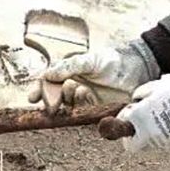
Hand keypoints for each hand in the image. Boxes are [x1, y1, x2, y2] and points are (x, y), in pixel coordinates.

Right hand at [29, 41, 159, 112]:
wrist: (137, 68)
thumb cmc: (113, 60)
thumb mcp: (89, 60)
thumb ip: (69, 66)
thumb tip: (48, 74)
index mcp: (71, 72)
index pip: (50, 82)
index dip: (40, 90)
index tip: (32, 98)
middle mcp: (75, 85)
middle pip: (56, 96)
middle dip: (51, 99)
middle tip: (51, 102)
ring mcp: (86, 97)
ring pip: (68, 104)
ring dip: (67, 99)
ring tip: (75, 89)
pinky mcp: (96, 107)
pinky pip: (82, 110)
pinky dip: (80, 104)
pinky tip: (85, 94)